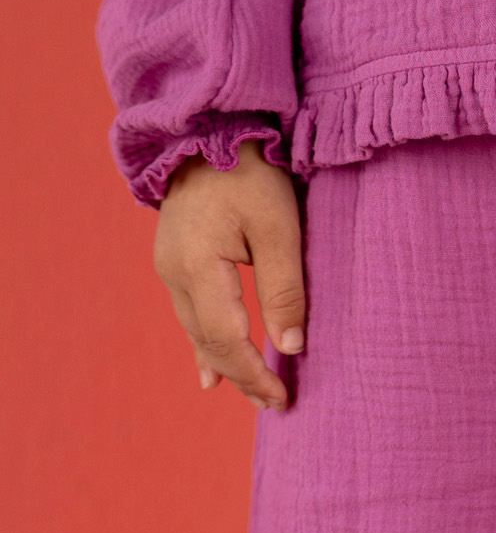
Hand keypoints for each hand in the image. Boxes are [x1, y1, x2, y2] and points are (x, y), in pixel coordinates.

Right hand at [153, 138, 305, 411]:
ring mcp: (168, 266)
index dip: (255, 374)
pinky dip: (206, 345)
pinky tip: (210, 375)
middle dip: (243, 376)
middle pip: (210, 342)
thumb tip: (291, 348)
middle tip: (275, 404)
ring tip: (251, 394)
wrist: (210, 128)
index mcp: (197, 266)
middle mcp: (173, 272)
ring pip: (198, 332)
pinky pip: (190, 315)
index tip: (282, 398)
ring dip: (227, 365)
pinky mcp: (174, 260)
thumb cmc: (251, 172)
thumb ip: (285, 290)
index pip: (229, 339)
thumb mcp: (280, 229)